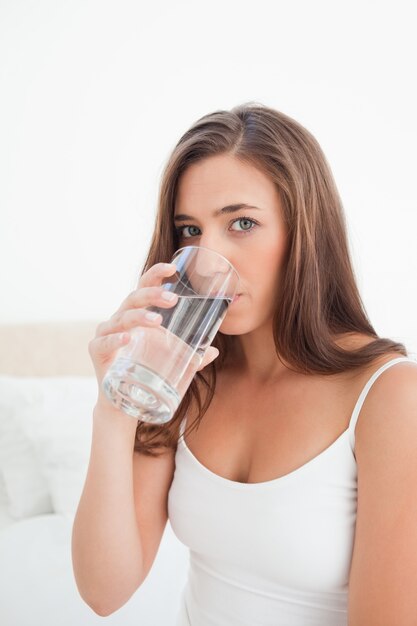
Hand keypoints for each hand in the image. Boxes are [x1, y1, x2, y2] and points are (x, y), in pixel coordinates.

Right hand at [88, 262, 219, 403]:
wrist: (124, 404)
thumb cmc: (147, 374)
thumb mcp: (173, 363)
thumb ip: (192, 357)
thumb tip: (213, 351)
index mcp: (137, 314)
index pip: (144, 286)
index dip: (156, 274)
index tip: (172, 267)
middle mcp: (120, 319)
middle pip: (133, 298)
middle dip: (152, 295)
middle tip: (173, 299)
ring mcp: (106, 334)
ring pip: (121, 318)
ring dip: (139, 316)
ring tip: (157, 321)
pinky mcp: (97, 352)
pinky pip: (104, 342)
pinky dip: (116, 339)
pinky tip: (128, 338)